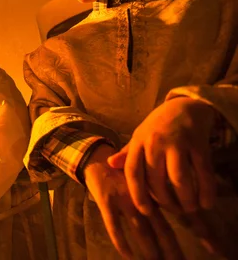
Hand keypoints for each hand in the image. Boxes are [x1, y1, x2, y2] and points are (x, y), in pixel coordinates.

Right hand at [84, 145, 183, 259]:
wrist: (95, 158)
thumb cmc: (122, 173)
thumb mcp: (145, 180)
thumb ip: (160, 195)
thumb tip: (185, 211)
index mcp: (155, 192)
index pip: (178, 213)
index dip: (194, 228)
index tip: (210, 245)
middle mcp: (143, 197)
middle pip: (161, 227)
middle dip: (171, 248)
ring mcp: (124, 200)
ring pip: (140, 229)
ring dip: (149, 248)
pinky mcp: (106, 201)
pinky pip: (113, 224)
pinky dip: (120, 240)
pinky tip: (127, 254)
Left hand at [107, 97, 217, 214]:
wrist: (183, 106)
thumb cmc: (157, 126)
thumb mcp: (139, 137)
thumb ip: (127, 153)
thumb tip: (110, 164)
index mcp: (138, 143)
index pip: (133, 172)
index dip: (137, 194)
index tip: (145, 211)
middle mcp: (154, 144)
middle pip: (156, 181)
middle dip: (166, 202)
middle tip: (175, 212)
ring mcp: (176, 143)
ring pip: (178, 179)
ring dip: (185, 200)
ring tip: (190, 209)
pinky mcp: (197, 143)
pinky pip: (202, 172)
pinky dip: (205, 190)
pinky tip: (207, 203)